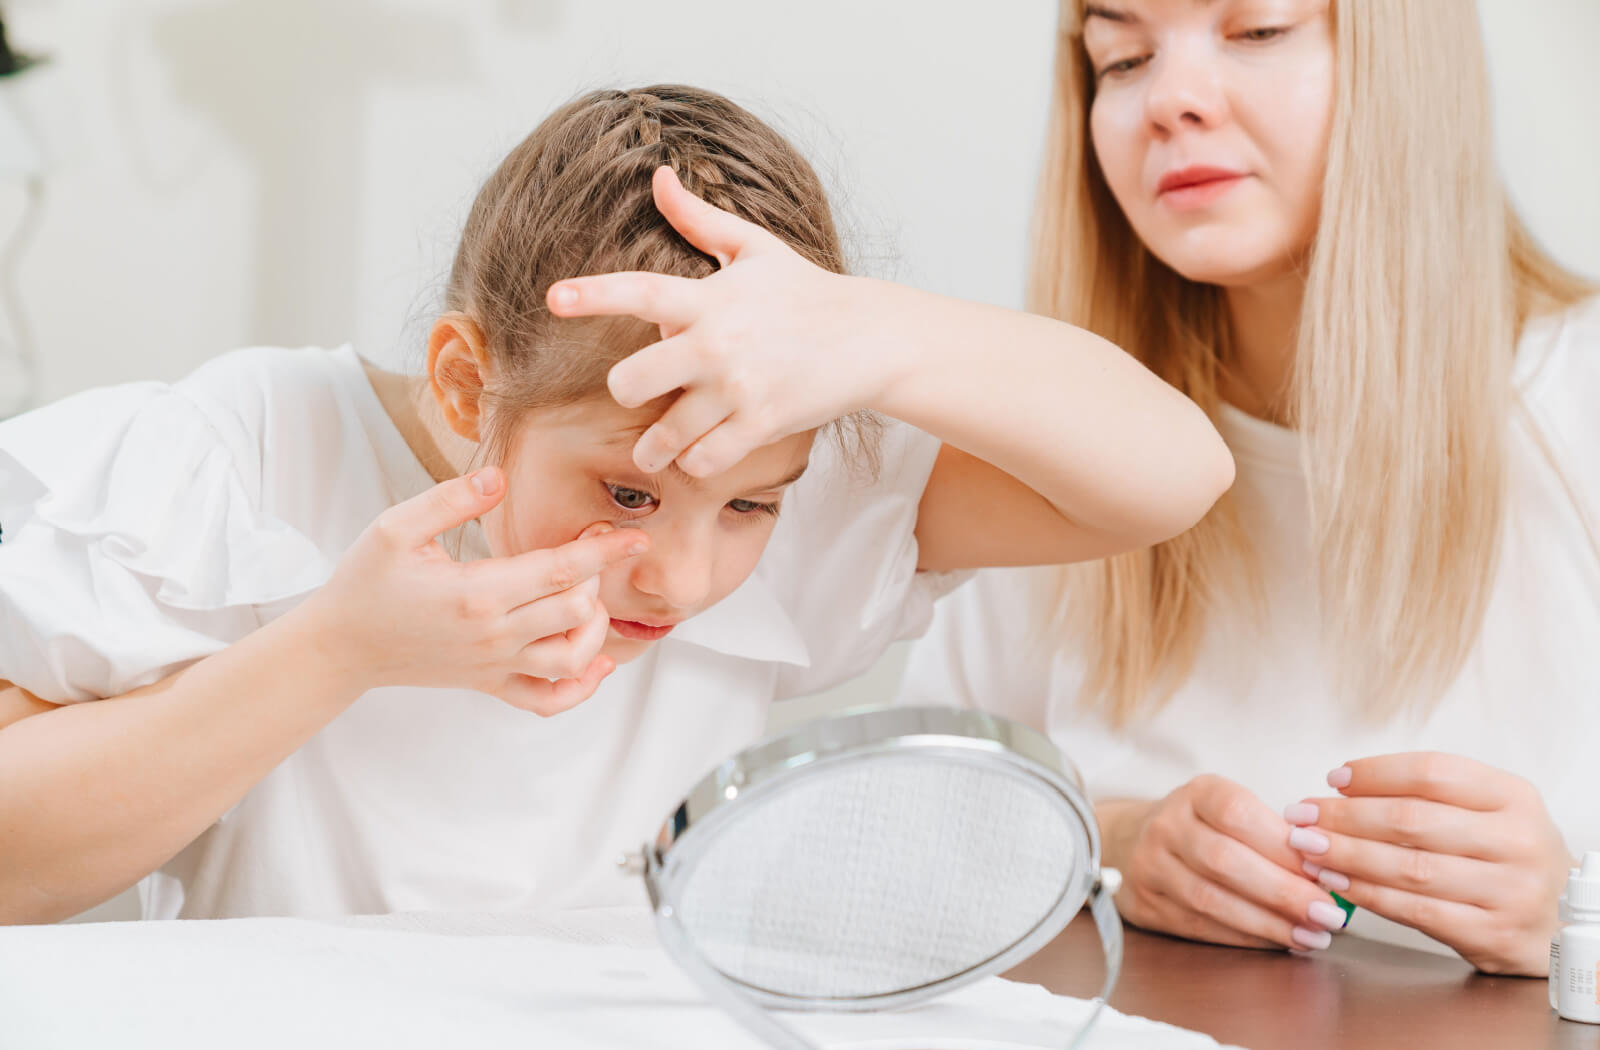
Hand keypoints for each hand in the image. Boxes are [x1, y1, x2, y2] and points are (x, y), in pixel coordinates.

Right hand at [306, 467, 648, 715]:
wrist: (341, 646)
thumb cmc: (365, 583)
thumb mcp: (395, 528)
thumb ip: (450, 500)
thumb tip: (499, 477)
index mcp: (476, 593)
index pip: (560, 570)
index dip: (603, 550)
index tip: (634, 536)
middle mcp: (493, 635)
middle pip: (576, 610)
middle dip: (597, 577)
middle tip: (593, 546)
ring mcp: (494, 665)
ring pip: (573, 658)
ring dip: (596, 629)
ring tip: (589, 598)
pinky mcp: (490, 684)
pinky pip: (548, 700)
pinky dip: (581, 688)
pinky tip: (595, 661)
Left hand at [546, 166, 894, 476]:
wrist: (870, 338)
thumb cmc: (806, 292)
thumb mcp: (755, 249)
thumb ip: (699, 220)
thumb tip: (659, 176)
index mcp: (709, 298)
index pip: (641, 292)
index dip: (594, 295)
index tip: (554, 299)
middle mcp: (717, 344)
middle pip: (631, 381)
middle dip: (626, 391)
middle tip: (638, 393)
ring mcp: (739, 388)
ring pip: (665, 435)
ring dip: (656, 447)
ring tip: (657, 448)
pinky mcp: (762, 424)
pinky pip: (705, 459)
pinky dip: (695, 462)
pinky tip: (699, 452)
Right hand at [1100, 775, 1350, 951]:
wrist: (1131, 842)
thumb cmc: (1202, 827)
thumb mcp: (1230, 809)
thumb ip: (1272, 832)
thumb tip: (1330, 870)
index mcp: (1195, 793)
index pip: (1237, 813)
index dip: (1282, 845)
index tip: (1324, 870)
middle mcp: (1165, 826)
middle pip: (1224, 861)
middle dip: (1283, 892)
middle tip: (1329, 915)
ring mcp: (1150, 866)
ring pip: (1211, 900)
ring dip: (1268, 923)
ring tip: (1312, 936)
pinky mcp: (1146, 904)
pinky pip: (1200, 926)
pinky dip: (1245, 938)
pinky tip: (1278, 941)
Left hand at [1288, 752, 1570, 974]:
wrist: (1560, 921)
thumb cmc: (1504, 857)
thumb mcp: (1488, 811)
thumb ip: (1428, 795)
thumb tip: (1343, 785)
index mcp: (1514, 797)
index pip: (1432, 772)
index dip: (1375, 773)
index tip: (1334, 778)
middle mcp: (1517, 841)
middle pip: (1413, 820)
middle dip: (1345, 816)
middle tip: (1302, 814)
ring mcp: (1509, 890)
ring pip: (1409, 867)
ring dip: (1346, 856)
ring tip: (1307, 848)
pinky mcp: (1492, 933)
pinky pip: (1415, 910)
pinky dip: (1367, 894)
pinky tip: (1334, 882)